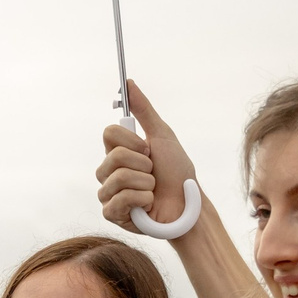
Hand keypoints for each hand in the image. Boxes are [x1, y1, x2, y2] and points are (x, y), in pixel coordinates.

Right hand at [96, 79, 197, 230]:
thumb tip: (128, 83)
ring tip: (153, 190)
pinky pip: (120, 200)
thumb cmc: (177, 173)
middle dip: (144, 164)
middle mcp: (108, 171)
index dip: (133, 141)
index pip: (109, 133)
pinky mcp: (112, 214)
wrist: (188, 205)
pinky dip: (143, 199)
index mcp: (117, 151)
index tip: (148, 149)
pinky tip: (147, 205)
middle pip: (114, 156)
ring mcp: (108, 193)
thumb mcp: (162, 135)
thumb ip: (143, 110)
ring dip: (146, 183)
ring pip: (118, 177)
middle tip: (153, 173)